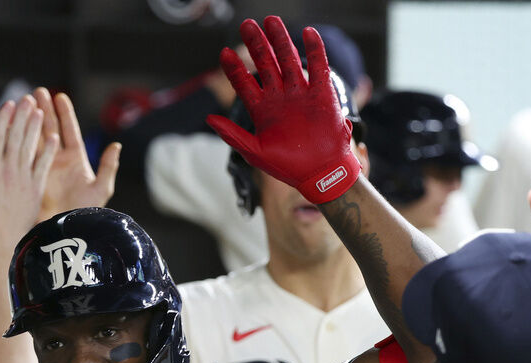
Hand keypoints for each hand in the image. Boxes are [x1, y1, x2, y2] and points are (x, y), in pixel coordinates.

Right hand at [0, 95, 56, 245]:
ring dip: (35, 128)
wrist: (2, 239)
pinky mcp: (35, 189)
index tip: (9, 104)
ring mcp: (22, 178)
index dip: (4, 119)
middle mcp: (6, 170)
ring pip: (29, 147)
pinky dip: (47, 151)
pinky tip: (53, 138)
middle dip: (22, 116)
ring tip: (40, 110)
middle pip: (15, 137)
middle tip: (29, 98)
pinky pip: (42, 165)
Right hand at [33, 87, 119, 221]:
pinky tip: (14, 126)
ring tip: (24, 103)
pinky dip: (20, 141)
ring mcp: (44, 168)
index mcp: (75, 160)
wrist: (67, 231)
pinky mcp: (32, 176)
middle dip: (44, 110)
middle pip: (50, 130)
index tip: (59, 96)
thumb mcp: (101, 189)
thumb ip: (108, 166)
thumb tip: (116, 145)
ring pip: (36, 139)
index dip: (64, 114)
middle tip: (36, 92)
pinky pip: (26, 155)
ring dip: (30, 121)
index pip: (69, 131)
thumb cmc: (86, 212)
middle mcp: (58, 162)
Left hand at [206, 16, 359, 203]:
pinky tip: (307, 34)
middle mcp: (280, 98)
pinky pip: (318, 67)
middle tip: (247, 24)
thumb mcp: (254, 152)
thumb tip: (208, 119)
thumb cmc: (286, 166)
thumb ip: (232, 134)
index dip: (234, 68)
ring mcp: (300, 94)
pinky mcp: (322, 94)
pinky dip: (314, 50)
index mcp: (262, 110)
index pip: (244, 83)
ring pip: (289, 60)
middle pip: (266, 64)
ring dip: (280, 41)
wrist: (319, 174)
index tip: (224, 52)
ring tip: (271, 21)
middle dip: (257, 45)